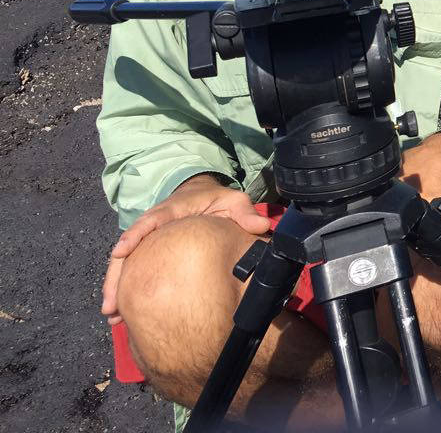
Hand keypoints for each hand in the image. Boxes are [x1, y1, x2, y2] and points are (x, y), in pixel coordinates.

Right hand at [101, 174, 268, 324]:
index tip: (122, 251)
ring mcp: (147, 239)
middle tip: (111, 303)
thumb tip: (260, 226)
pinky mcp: (147, 252)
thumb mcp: (233, 200)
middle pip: (128, 248)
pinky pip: (132, 270)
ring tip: (112, 314)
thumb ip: (245, 211)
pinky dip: (124, 290)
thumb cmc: (215, 200)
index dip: (134, 235)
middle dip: (116, 274)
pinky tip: (120, 314)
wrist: (200, 195)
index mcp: (171, 210)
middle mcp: (152, 225)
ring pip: (125, 263)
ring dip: (115, 287)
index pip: (150, 220)